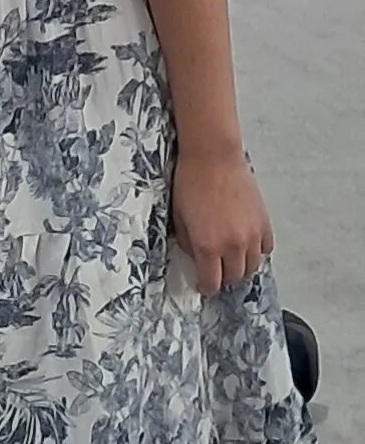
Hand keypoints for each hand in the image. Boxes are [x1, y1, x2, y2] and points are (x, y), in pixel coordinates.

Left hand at [172, 146, 272, 298]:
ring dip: (241, 266)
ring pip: (253, 266)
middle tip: (216, 269)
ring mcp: (252, 235)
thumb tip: (196, 257)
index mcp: (208, 246)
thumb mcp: (178, 216)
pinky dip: (257, 251)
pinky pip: (266, 249)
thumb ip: (188, 242)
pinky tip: (247, 244)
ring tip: (231, 257)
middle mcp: (233, 245)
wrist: (213, 156)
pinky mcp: (264, 223)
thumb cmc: (191, 181)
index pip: (211, 282)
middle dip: (223, 277)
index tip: (204, 286)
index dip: (206, 287)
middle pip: (234, 277)